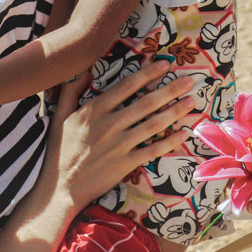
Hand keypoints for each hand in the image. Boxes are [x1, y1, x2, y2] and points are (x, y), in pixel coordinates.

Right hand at [45, 60, 195, 207]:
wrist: (62, 187)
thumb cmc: (60, 150)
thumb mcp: (60, 116)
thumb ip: (71, 91)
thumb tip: (84, 70)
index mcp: (94, 109)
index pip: (127, 85)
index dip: (148, 73)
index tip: (165, 65)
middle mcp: (110, 124)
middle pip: (146, 102)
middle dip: (170, 89)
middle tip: (188, 80)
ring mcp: (120, 144)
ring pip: (154, 124)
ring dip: (175, 111)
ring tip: (191, 101)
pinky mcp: (126, 163)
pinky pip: (153, 149)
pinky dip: (170, 141)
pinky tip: (183, 133)